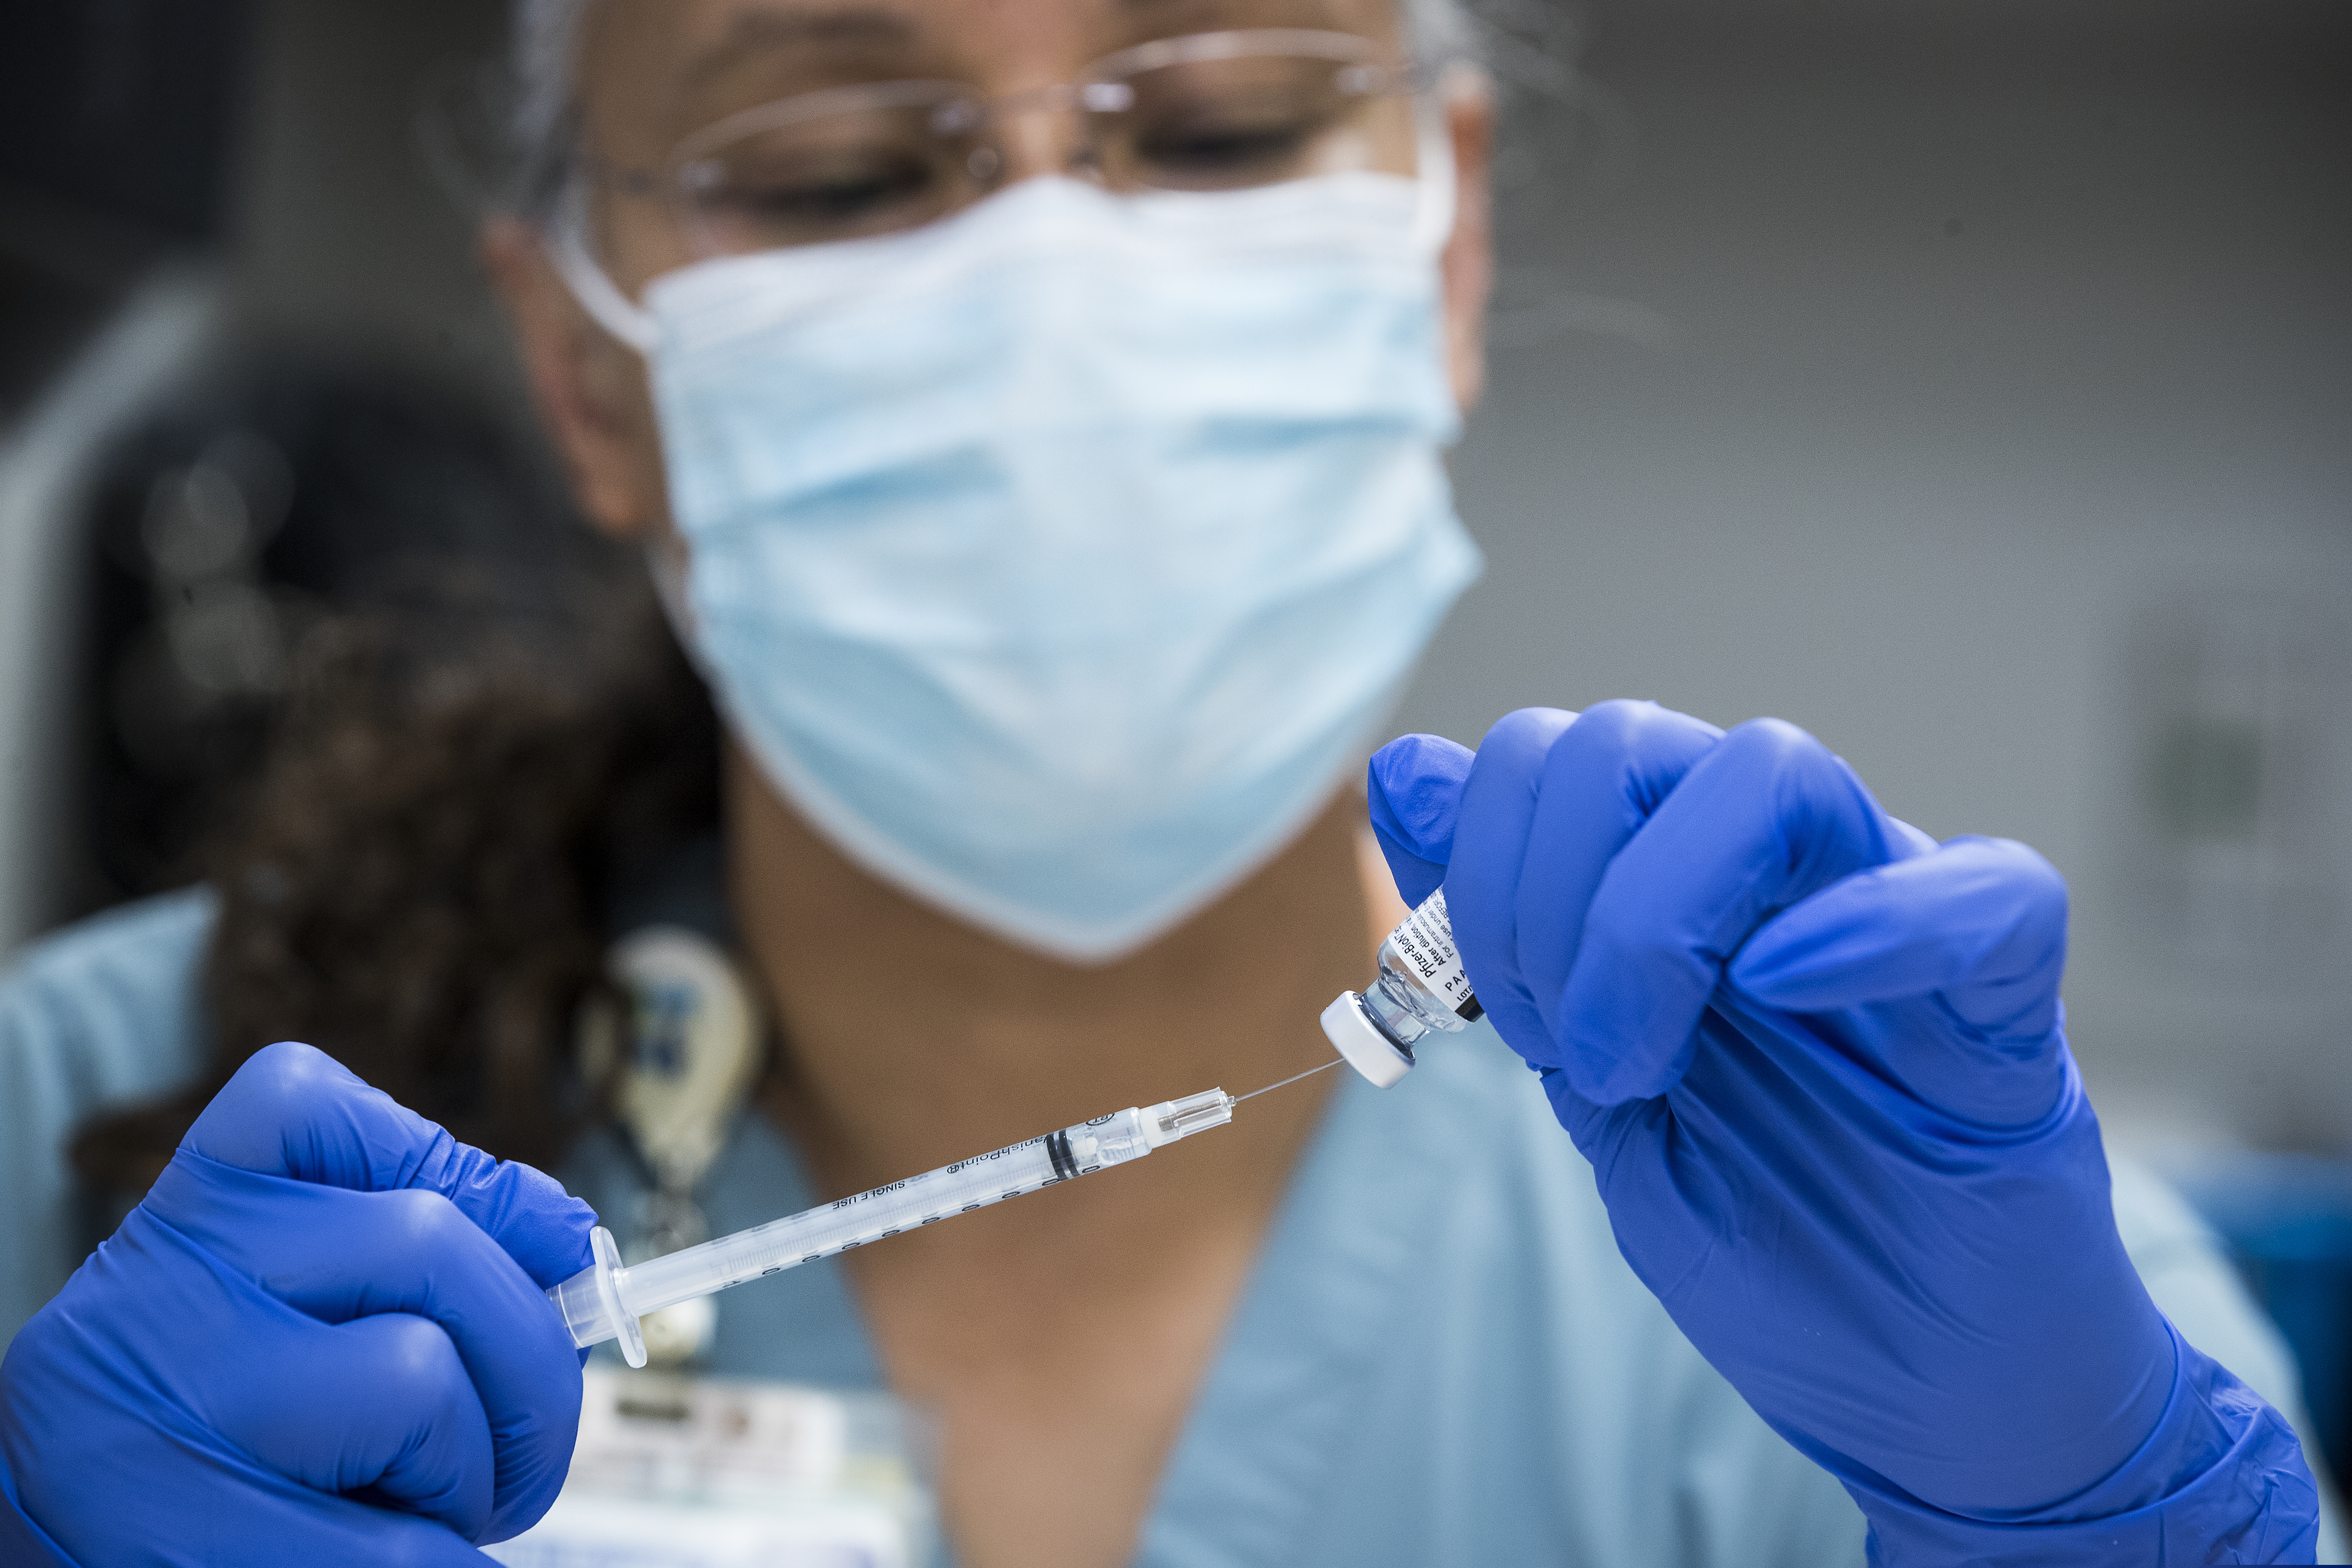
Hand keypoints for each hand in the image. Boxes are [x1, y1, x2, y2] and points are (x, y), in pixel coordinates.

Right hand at [1, 1042, 595, 1564]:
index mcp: (170, 1230)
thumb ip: (404, 1257)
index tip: (528, 1240)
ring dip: (482, 1461)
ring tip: (444, 1504)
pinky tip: (434, 1558)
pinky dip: (450, 1555)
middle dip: (529, 1344)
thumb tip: (564, 1235)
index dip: (447, 1163)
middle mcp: (149, 1303)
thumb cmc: (215, 1455)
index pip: (299, 1100)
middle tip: (527, 1434)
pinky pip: (398, 1544)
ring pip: (420, 1374)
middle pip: (423, 1239)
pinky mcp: (196, 1549)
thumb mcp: (278, 1322)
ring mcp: (163, 1423)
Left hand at [1371, 702, 2317, 1561]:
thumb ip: (1506, 936)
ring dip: (1654, 909)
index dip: (1485, 862)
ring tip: (1637, 1065)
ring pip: (1777, 773)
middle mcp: (1781, 877)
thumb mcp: (1591, 1078)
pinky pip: (1984, 894)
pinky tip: (1780, 989)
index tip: (1500, 1015)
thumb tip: (1403, 769)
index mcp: (1681, 890)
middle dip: (1543, 888)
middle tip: (1566, 1047)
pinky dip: (1870, 923)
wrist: (1916, 1392)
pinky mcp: (2011, 1007)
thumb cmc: (1771, 1241)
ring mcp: (1899, 923)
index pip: (1558, 756)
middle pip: (1637, 739)